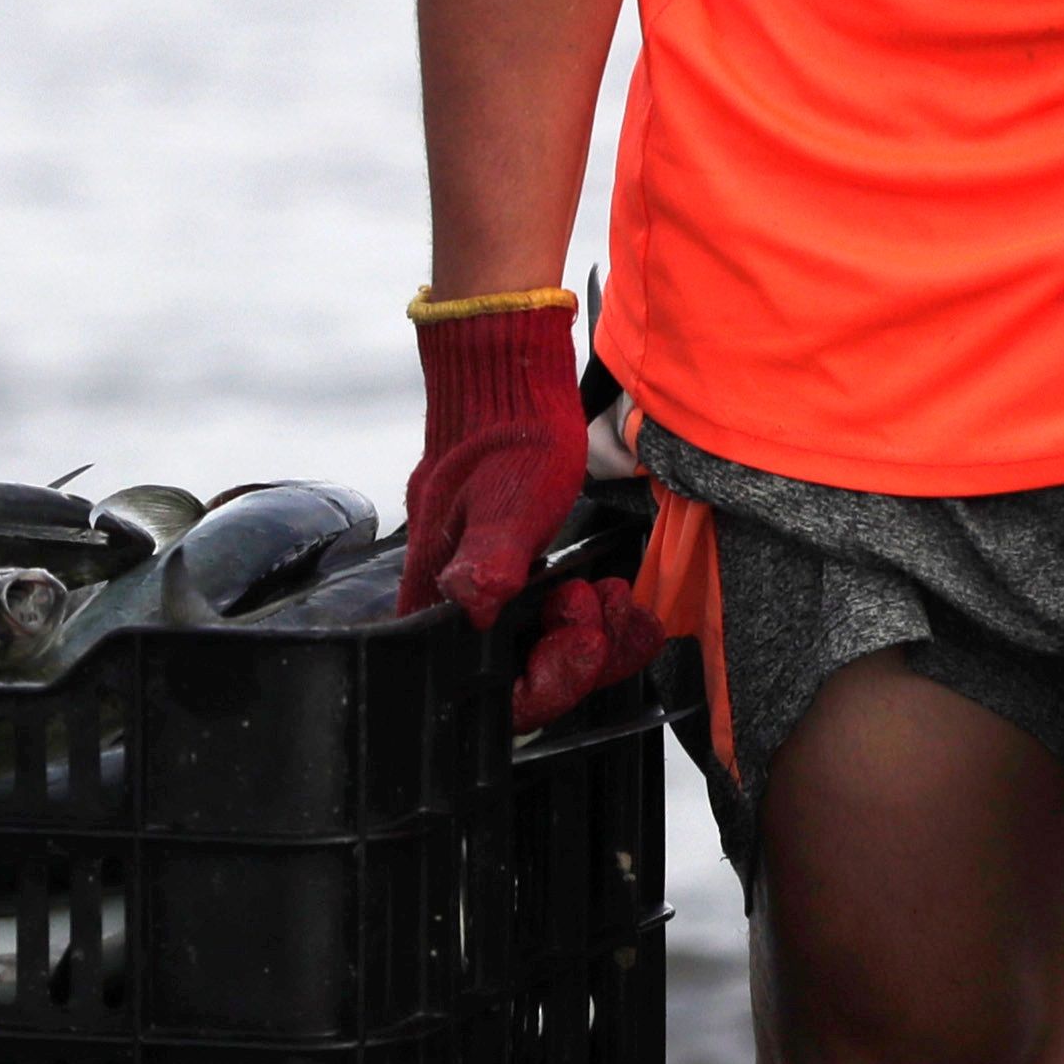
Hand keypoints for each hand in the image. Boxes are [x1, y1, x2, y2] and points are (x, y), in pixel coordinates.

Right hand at [397, 292, 663, 730]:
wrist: (507, 374)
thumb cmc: (505, 430)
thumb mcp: (506, 499)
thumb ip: (486, 562)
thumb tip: (472, 607)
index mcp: (446, 597)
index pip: (488, 689)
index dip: (543, 683)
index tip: (579, 640)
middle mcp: (462, 603)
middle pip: (522, 676)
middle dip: (580, 656)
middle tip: (603, 607)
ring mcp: (491, 586)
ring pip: (542, 649)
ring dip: (593, 636)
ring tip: (617, 598)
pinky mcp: (514, 569)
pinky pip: (552, 618)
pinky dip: (592, 615)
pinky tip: (615, 593)